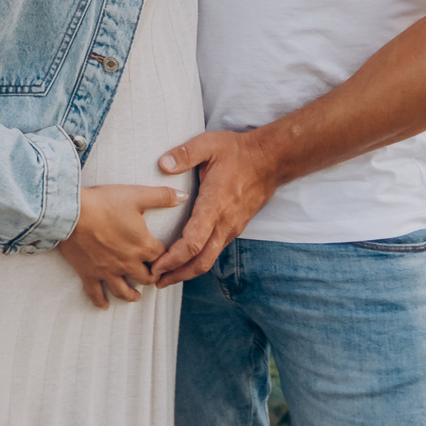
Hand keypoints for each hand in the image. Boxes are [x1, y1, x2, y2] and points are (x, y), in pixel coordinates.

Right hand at [56, 184, 181, 309]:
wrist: (72, 212)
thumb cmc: (105, 202)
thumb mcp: (137, 195)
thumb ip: (163, 196)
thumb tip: (184, 195)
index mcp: (142, 246)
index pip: (162, 257)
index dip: (166, 257)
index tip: (166, 257)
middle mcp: (128, 263)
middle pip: (146, 278)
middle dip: (151, 277)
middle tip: (152, 276)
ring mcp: (108, 271)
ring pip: (124, 291)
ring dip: (132, 295)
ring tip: (136, 297)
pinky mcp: (89, 274)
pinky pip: (96, 293)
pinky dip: (100, 301)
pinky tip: (105, 306)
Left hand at [149, 130, 279, 286]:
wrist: (271, 159)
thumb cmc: (238, 151)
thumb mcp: (209, 144)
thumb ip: (184, 154)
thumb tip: (162, 164)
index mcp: (214, 205)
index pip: (193, 242)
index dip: (173, 258)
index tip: (154, 266)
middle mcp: (224, 223)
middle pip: (200, 261)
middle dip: (177, 275)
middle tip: (155, 281)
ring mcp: (232, 227)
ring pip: (209, 259)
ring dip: (187, 271)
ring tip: (166, 275)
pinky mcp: (235, 227)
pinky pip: (215, 250)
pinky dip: (199, 260)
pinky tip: (186, 259)